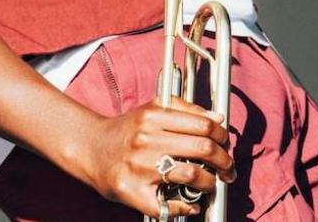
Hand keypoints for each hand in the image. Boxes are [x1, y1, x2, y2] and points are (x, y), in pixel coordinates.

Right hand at [64, 97, 233, 216]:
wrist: (90, 148)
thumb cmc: (124, 131)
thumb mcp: (151, 110)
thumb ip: (184, 110)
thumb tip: (217, 118)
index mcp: (153, 116)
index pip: (204, 125)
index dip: (222, 136)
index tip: (225, 145)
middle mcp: (146, 140)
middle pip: (203, 148)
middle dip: (224, 162)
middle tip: (227, 169)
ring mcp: (140, 167)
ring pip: (192, 175)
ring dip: (210, 183)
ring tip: (211, 184)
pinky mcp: (133, 191)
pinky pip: (169, 203)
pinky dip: (187, 206)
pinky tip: (191, 203)